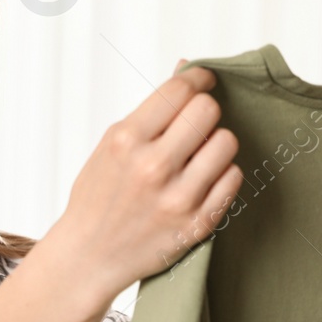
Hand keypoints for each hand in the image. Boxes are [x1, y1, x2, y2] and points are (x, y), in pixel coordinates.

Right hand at [51, 57, 241, 299]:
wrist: (89, 256)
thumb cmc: (99, 195)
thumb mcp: (112, 144)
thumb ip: (151, 110)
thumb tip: (187, 66)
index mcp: (126, 141)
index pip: (180, 90)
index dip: (197, 79)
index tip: (202, 83)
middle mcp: (152, 168)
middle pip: (207, 110)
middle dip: (203, 112)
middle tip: (193, 125)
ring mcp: (177, 198)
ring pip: (226, 142)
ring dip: (215, 144)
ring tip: (197, 156)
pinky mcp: (197, 223)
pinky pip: (233, 178)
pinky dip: (222, 174)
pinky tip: (202, 180)